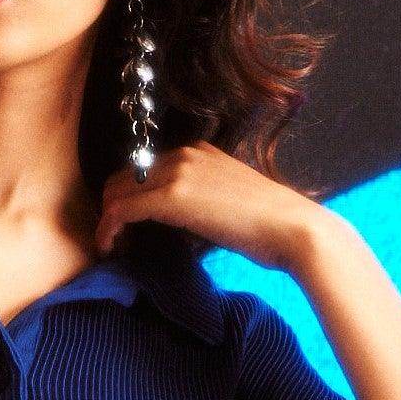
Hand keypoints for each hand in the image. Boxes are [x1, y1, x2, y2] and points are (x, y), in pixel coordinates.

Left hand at [94, 142, 327, 272]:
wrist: (293, 228)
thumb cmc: (270, 224)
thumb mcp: (228, 199)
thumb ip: (200, 198)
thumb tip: (180, 217)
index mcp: (198, 152)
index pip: (144, 168)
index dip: (129, 197)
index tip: (129, 226)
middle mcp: (183, 154)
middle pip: (123, 177)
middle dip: (112, 208)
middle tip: (116, 238)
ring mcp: (176, 173)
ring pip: (116, 192)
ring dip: (107, 220)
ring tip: (112, 246)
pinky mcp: (172, 197)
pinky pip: (120, 210)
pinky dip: (107, 229)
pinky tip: (109, 247)